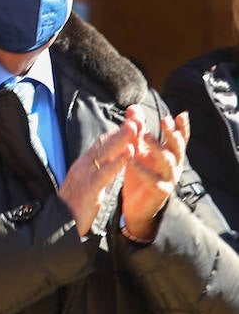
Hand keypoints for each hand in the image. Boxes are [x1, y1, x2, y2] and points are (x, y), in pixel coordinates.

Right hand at [57, 117, 134, 235]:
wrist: (58, 228)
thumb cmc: (72, 209)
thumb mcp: (83, 186)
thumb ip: (92, 173)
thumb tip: (102, 164)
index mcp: (81, 166)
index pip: (100, 145)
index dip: (115, 133)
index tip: (129, 123)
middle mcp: (82, 167)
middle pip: (103, 144)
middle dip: (120, 131)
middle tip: (136, 118)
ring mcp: (84, 176)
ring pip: (104, 154)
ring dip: (121, 139)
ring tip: (135, 127)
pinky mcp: (89, 189)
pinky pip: (105, 173)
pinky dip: (118, 161)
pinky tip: (130, 153)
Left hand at [120, 106, 188, 240]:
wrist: (136, 205)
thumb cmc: (140, 175)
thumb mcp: (138, 150)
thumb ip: (137, 131)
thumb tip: (133, 108)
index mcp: (170, 154)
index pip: (180, 138)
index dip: (182, 127)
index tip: (181, 114)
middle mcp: (174, 165)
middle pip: (177, 147)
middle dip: (172, 133)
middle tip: (165, 121)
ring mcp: (168, 178)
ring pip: (167, 161)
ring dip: (157, 147)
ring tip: (146, 136)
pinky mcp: (159, 190)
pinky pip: (152, 179)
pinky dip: (141, 169)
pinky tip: (131, 160)